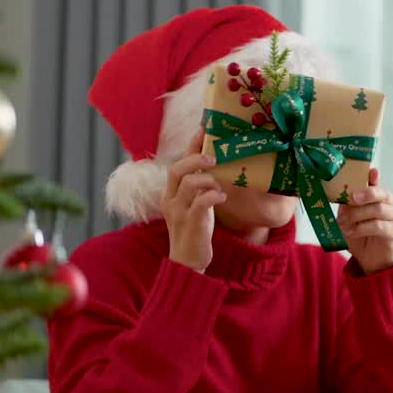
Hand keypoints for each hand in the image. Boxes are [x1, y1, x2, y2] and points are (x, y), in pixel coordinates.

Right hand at [162, 130, 225, 272]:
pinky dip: (213, 196)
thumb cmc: (195, 232)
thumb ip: (199, 189)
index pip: (177, 164)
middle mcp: (171, 201)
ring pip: (189, 184)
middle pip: (177, 170)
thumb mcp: (194, 206)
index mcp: (171, 194)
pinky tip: (222, 198)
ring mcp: (179, 212)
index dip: (190, 146)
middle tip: (214, 159)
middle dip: (195, 159)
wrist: (188, 262)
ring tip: (219, 187)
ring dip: (208, 180)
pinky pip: (201, 203)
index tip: (203, 129)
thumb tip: (215, 167)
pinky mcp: (190, 224)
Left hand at [337, 167, 392, 273]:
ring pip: (378, 210)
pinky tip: (351, 232)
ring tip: (343, 222)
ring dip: (357, 215)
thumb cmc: (361, 232)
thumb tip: (342, 191)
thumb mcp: (351, 215)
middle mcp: (391, 203)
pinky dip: (361, 228)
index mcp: (381, 195)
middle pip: (381, 193)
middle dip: (366, 193)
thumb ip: (349, 202)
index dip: (374, 176)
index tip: (371, 172)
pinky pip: (378, 226)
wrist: (370, 257)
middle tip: (352, 197)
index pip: (378, 182)